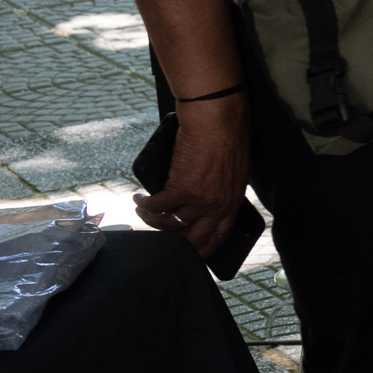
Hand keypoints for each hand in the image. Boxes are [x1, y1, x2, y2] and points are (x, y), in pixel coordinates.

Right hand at [136, 98, 254, 258]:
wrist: (217, 117)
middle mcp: (219, 205)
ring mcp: (201, 199)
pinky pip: (157, 206)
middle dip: (175, 244)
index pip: (220, 234)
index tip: (193, 255)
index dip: (205, 248)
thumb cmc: (227, 133)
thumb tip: (205, 194)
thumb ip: (221, 185)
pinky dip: (145, 205)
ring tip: (144, 211)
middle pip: (195, 238)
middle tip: (160, 242)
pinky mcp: (183, 188)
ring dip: (153, 220)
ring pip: (171, 224)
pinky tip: (139, 199)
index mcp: (233, 199)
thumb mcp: (232, 168)